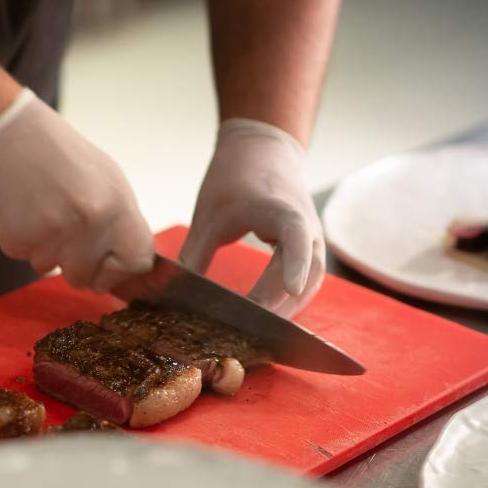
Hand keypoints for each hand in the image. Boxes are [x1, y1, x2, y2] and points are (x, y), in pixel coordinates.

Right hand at [0, 89, 154, 290]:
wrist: (6, 132)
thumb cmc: (60, 154)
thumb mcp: (108, 179)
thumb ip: (121, 223)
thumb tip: (127, 263)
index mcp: (115, 207)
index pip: (136, 263)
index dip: (122, 269)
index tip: (110, 264)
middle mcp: (85, 225)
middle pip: (89, 279)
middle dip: (80, 264)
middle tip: (67, 232)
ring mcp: (48, 235)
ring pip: (53, 270)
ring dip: (49, 251)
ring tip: (43, 212)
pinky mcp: (14, 240)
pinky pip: (25, 258)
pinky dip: (25, 241)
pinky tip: (24, 211)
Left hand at [179, 119, 324, 317]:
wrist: (263, 149)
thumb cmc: (233, 177)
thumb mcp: (207, 216)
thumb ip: (195, 257)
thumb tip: (175, 300)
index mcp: (279, 209)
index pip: (296, 236)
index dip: (295, 263)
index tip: (289, 289)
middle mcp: (306, 226)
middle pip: (304, 273)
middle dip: (280, 306)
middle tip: (251, 336)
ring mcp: (313, 240)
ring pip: (309, 284)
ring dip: (287, 310)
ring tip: (259, 338)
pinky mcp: (310, 250)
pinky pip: (306, 282)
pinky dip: (290, 303)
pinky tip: (268, 321)